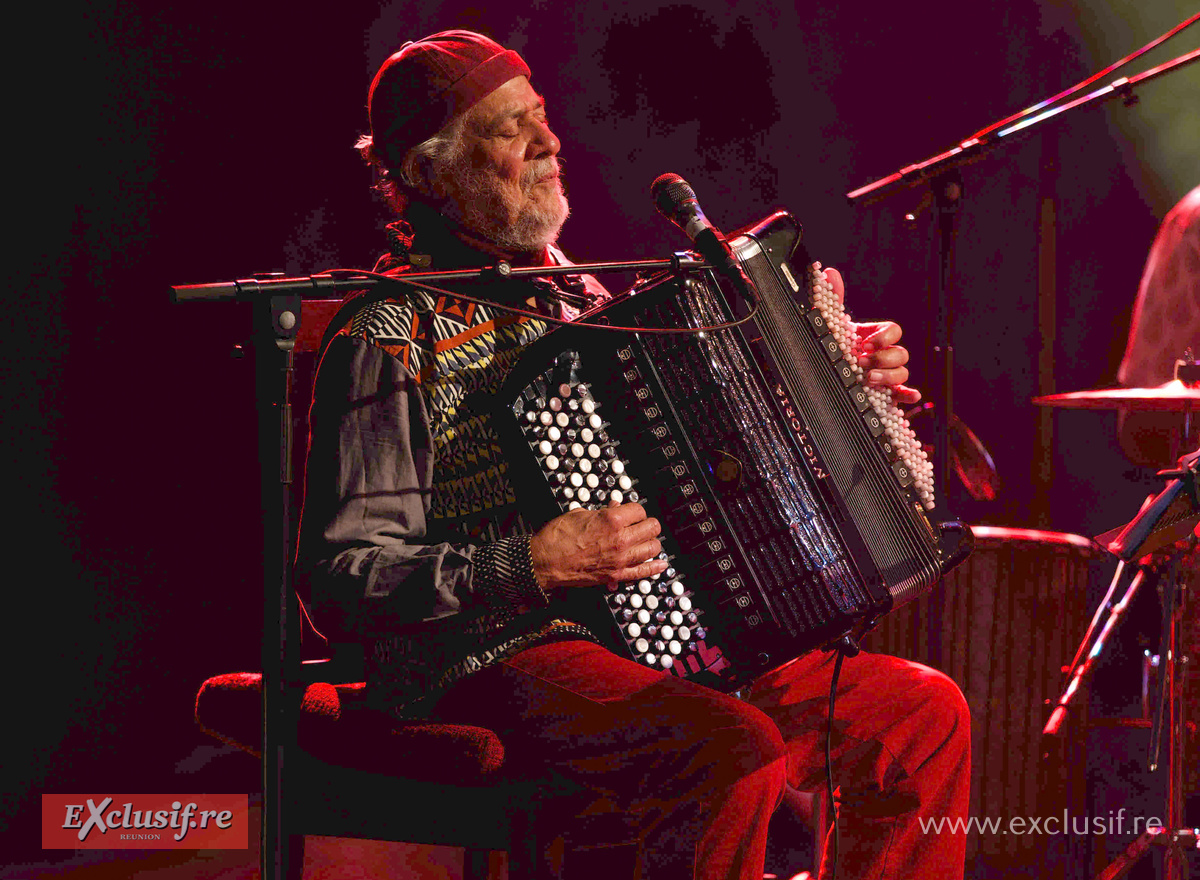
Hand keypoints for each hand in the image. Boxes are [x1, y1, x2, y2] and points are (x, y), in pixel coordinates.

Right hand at [529, 503, 667, 589]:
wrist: (545, 561)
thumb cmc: (557, 537)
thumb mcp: (580, 514)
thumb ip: (602, 511)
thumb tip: (615, 507)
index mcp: (612, 520)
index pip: (639, 510)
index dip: (635, 510)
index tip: (631, 513)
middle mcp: (621, 539)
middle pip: (652, 528)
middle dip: (647, 524)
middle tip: (641, 525)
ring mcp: (621, 559)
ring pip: (652, 548)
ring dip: (651, 543)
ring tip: (646, 541)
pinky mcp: (616, 575)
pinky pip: (643, 572)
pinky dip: (654, 568)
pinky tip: (661, 564)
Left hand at [825, 266, 921, 404]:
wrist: (820, 374)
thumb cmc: (830, 347)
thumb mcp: (828, 325)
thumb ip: (831, 299)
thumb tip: (828, 272)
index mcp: (874, 336)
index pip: (893, 331)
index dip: (884, 337)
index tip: (866, 343)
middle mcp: (883, 355)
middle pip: (901, 353)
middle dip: (883, 358)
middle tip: (861, 362)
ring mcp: (886, 374)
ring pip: (902, 372)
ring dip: (889, 375)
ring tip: (868, 379)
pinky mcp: (885, 393)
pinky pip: (904, 393)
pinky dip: (909, 394)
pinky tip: (909, 396)